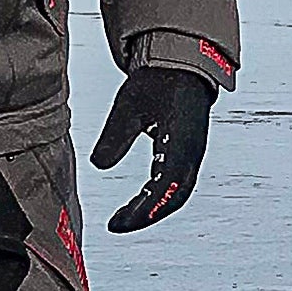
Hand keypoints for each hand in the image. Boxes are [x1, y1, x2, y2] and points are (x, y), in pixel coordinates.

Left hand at [89, 66, 212, 232]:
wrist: (182, 65)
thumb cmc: (157, 82)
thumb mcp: (128, 106)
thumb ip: (115, 137)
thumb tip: (99, 165)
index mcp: (179, 143)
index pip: (164, 188)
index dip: (141, 210)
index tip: (118, 223)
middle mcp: (192, 154)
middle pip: (174, 198)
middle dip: (146, 216)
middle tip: (117, 225)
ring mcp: (193, 154)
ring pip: (177, 193)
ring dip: (152, 209)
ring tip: (123, 217)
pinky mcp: (189, 153)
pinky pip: (177, 183)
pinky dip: (157, 197)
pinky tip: (137, 200)